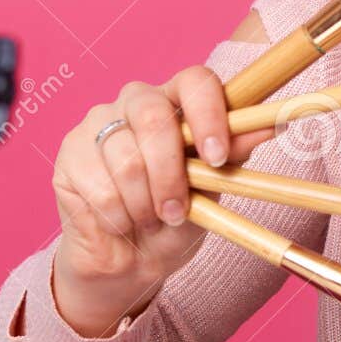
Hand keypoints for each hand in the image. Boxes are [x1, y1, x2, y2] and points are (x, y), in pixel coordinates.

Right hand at [51, 64, 276, 335]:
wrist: (130, 261)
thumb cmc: (175, 219)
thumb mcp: (211, 191)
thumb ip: (232, 156)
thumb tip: (271, 126)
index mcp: (179, 101)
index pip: (195, 81)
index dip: (208, 114)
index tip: (217, 159)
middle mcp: (136, 101)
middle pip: (153, 116)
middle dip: (170, 173)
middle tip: (177, 211)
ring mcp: (98, 122)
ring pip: (126, 159)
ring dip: (144, 203)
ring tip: (151, 220)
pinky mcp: (70, 152)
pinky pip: (99, 184)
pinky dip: (118, 215)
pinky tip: (122, 222)